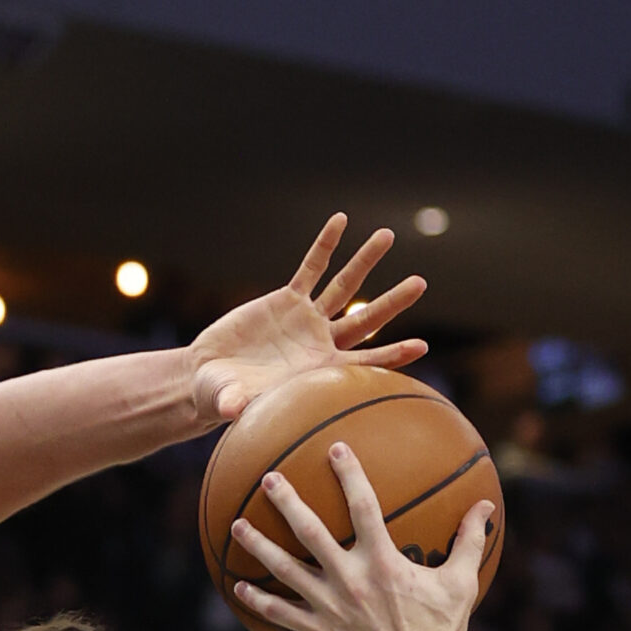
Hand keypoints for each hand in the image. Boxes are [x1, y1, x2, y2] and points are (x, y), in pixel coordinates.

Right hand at [187, 214, 426, 424]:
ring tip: (386, 235)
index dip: (391, 355)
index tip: (421, 346)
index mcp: (318, 372)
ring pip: (343, 286)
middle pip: (366, 319)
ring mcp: (306, 319)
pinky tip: (340, 222)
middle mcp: (320, 343)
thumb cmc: (222, 396)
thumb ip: (233, 403)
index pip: (363, 363)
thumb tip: (232, 409)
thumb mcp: (227, 400)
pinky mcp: (287, 301)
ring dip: (365, 261)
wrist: (209, 374)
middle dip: (394, 301)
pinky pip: (310, 268)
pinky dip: (325, 246)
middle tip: (420, 283)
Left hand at [229, 442, 493, 630]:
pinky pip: (280, 613)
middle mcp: (351, 580)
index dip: (350, 476)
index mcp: (384, 563)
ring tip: (237, 524)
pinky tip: (237, 586)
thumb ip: (469, 542)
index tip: (336, 449)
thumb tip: (487, 506)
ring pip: (285, 569)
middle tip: (269, 478)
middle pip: (310, 533)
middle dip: (287, 502)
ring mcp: (329, 606)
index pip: (363, 508)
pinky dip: (257, 600)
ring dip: (258, 545)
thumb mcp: (460, 585)